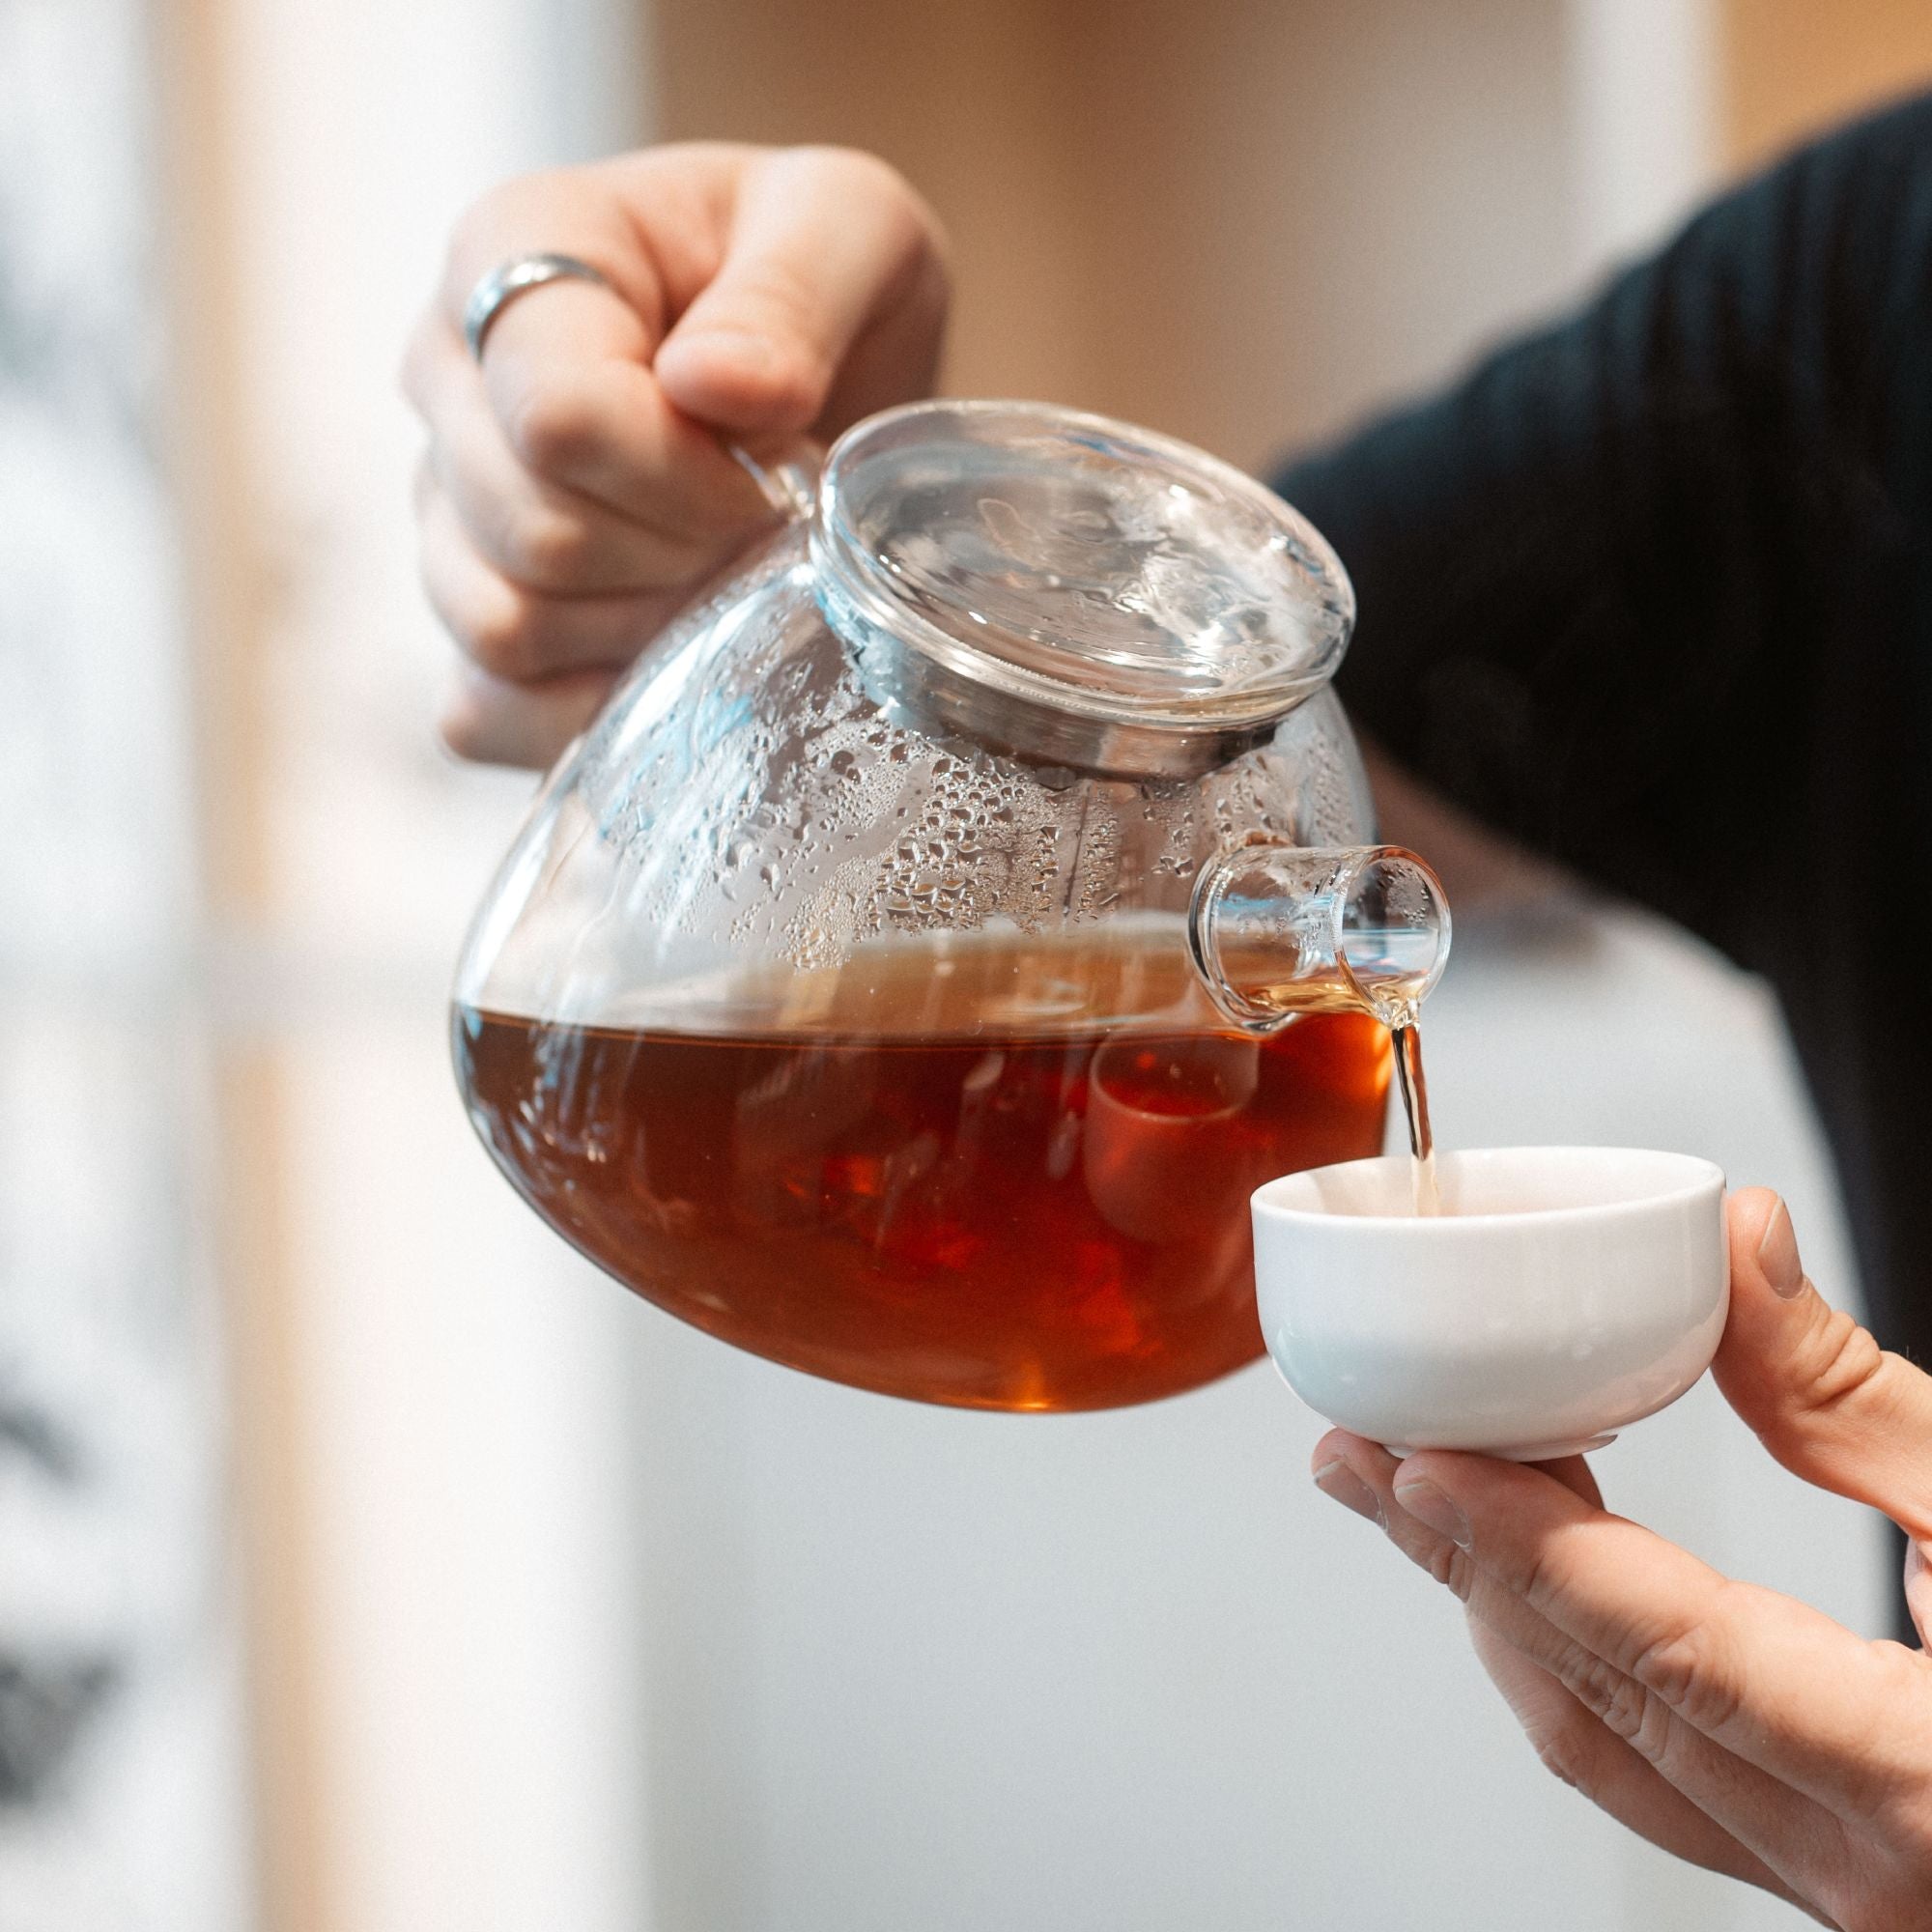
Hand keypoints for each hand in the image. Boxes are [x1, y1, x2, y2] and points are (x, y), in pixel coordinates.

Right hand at [403, 144, 948, 765]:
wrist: (831, 373)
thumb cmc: (824, 287)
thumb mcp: (852, 230)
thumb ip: (795, 290)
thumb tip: (715, 387)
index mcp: (513, 250)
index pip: (554, 417)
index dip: (683, 478)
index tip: (779, 472)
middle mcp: (446, 377)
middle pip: (531, 532)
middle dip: (681, 554)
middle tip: (766, 526)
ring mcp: (440, 508)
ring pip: (503, 625)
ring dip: (646, 628)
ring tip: (725, 573)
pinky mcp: (467, 621)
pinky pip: (484, 709)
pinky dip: (590, 711)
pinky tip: (673, 659)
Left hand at [1311, 1189, 1931, 1929]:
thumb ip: (1858, 1393)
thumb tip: (1729, 1238)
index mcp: (1926, 1788)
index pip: (1666, 1650)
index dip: (1519, 1543)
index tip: (1409, 1458)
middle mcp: (1864, 1872)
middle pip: (1601, 1693)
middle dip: (1461, 1561)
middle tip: (1355, 1453)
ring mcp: (1842, 1891)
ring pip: (1610, 1748)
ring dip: (1500, 1610)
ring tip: (1412, 1497)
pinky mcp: (1834, 1866)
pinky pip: (1658, 1773)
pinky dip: (1577, 1662)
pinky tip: (1538, 1575)